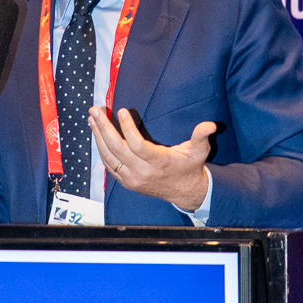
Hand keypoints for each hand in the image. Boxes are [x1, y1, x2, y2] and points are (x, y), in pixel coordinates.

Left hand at [89, 107, 214, 213]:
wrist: (184, 192)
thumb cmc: (190, 167)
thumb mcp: (199, 151)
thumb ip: (201, 136)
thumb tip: (210, 125)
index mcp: (159, 163)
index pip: (137, 145)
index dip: (127, 128)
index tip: (121, 111)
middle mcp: (142, 172)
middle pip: (117, 149)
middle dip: (104, 128)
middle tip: (96, 110)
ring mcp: (132, 179)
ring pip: (109, 157)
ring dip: (98, 137)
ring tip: (92, 119)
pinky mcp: (126, 182)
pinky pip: (109, 165)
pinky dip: (101, 150)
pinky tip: (97, 135)